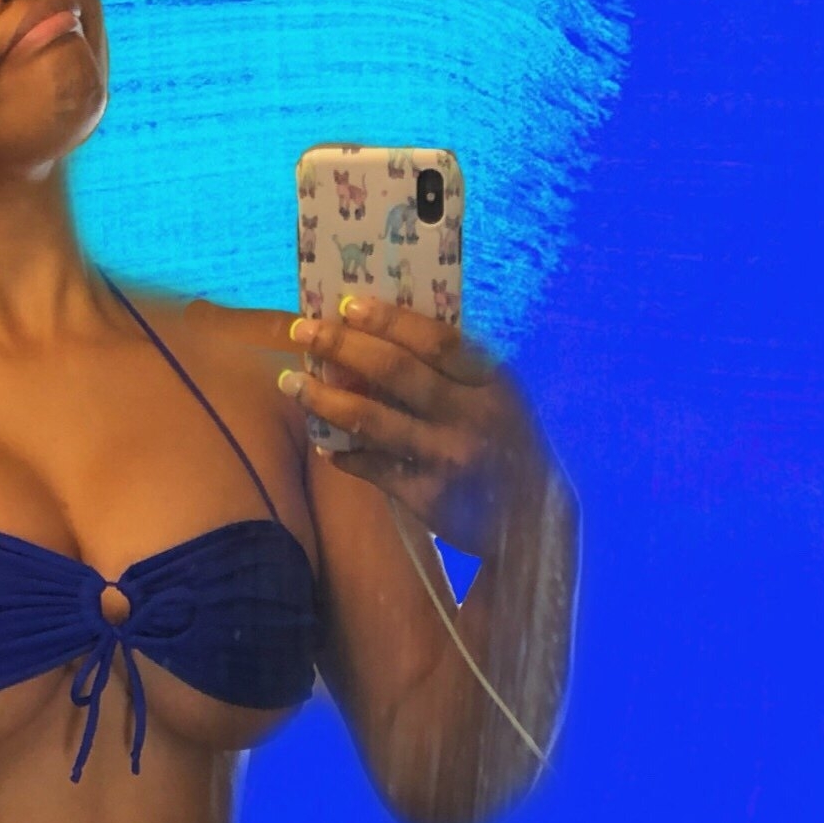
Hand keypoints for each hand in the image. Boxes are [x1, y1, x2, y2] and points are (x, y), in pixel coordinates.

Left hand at [185, 290, 551, 560]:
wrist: (532, 519)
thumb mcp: (497, 397)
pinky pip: (371, 467)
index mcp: (493, 381)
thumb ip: (452, 370)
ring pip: (373, 421)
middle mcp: (471, 416)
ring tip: (291, 383)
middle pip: (396, 373)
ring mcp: (446, 457)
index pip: (437, 340)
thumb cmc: (503, 442)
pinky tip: (323, 443)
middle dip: (342, 347)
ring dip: (325, 399)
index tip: (346, 303)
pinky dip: (343, 454)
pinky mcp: (427, 496)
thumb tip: (376, 337)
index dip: (389, 319)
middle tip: (301, 332)